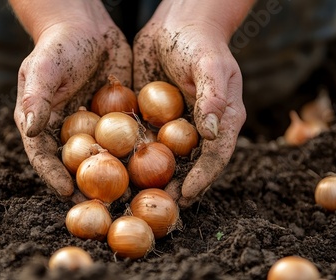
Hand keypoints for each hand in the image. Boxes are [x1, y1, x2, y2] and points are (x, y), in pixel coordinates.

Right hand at [12, 1, 131, 201]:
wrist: (87, 26)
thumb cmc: (58, 46)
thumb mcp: (43, 69)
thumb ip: (37, 98)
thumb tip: (30, 129)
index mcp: (45, 125)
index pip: (45, 156)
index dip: (54, 176)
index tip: (67, 193)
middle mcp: (72, 132)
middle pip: (78, 164)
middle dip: (89, 185)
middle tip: (102, 205)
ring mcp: (98, 127)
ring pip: (107, 156)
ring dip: (118, 176)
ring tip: (131, 194)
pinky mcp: (120, 118)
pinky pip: (129, 137)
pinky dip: (139, 152)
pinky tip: (154, 164)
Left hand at [133, 0, 250, 207]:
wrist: (177, 23)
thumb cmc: (200, 43)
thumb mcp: (210, 66)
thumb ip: (213, 98)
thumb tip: (211, 133)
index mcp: (220, 122)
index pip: (214, 157)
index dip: (202, 179)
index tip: (185, 196)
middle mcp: (197, 129)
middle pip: (188, 165)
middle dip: (174, 187)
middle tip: (157, 207)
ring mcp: (173, 126)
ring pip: (163, 158)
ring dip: (150, 178)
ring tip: (134, 197)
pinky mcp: (152, 118)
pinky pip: (142, 140)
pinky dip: (131, 155)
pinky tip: (115, 167)